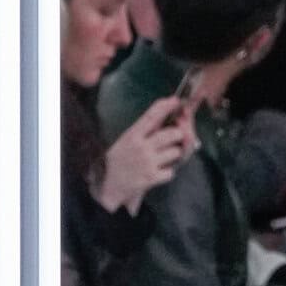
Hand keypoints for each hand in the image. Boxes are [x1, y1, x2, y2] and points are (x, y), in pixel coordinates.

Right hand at [95, 97, 195, 212]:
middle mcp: (141, 146)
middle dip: (178, 135)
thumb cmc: (117, 162)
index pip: (151, 116)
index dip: (165, 106)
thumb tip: (163, 123)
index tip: (175, 101)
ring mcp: (147, 162)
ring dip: (174, 155)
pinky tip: (159, 172)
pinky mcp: (152, 177)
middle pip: (171, 134)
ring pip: (175, 152)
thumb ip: (143, 133)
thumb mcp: (126, 141)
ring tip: (164, 158)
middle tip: (176, 138)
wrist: (107, 185)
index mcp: (132, 135)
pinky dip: (168, 172)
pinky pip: (171, 171)